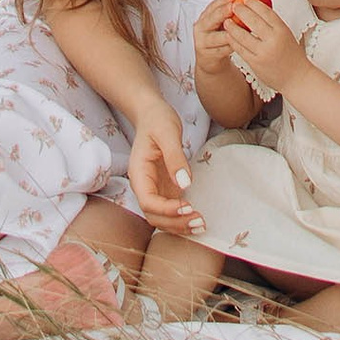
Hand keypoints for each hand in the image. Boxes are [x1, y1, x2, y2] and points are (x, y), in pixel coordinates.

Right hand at [127, 107, 198, 232]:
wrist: (153, 114)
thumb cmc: (157, 120)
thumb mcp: (167, 132)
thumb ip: (175, 158)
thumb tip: (184, 184)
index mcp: (138, 173)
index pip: (148, 201)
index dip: (166, 209)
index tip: (187, 207)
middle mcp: (144, 186)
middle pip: (153, 215)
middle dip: (174, 222)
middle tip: (198, 221)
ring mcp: (153, 189)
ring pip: (161, 218)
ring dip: (178, 225)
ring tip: (200, 225)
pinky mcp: (164, 189)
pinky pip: (170, 211)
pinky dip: (181, 219)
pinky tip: (196, 221)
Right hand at [190, 0, 247, 79]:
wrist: (209, 59)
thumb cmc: (217, 37)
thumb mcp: (220, 23)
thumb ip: (228, 14)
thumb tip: (247, 2)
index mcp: (205, 17)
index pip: (213, 5)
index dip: (223, 0)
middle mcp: (201, 28)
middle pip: (211, 19)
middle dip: (223, 12)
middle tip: (233, 7)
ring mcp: (203, 42)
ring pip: (217, 36)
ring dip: (230, 32)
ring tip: (240, 28)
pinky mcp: (208, 55)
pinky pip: (222, 50)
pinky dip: (232, 46)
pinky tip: (240, 43)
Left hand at [220, 0, 300, 92]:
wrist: (297, 78)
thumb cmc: (293, 56)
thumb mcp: (287, 34)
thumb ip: (274, 23)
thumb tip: (260, 8)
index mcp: (282, 30)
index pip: (266, 12)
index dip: (254, 4)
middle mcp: (272, 40)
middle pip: (253, 21)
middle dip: (241, 11)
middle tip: (234, 6)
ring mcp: (263, 53)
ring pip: (243, 36)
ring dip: (233, 27)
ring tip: (227, 21)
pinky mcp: (256, 64)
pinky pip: (241, 50)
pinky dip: (234, 42)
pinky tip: (229, 36)